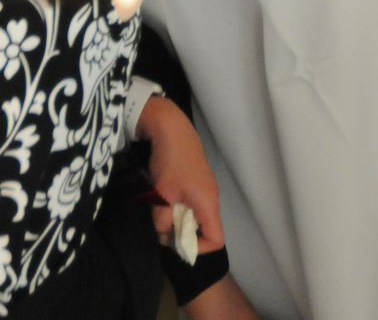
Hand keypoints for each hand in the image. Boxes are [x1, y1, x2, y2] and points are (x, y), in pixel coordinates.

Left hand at [140, 99, 226, 253]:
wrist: (172, 129)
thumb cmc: (169, 163)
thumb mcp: (162, 195)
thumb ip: (163, 220)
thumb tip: (164, 235)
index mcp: (208, 203)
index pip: (216, 239)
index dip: (199, 248)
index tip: (177, 243)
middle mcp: (212, 197)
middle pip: (208, 228)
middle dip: (186, 235)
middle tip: (164, 230)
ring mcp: (207, 188)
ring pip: (200, 216)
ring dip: (182, 221)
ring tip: (163, 213)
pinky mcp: (199, 180)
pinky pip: (196, 204)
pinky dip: (183, 208)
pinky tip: (167, 199)